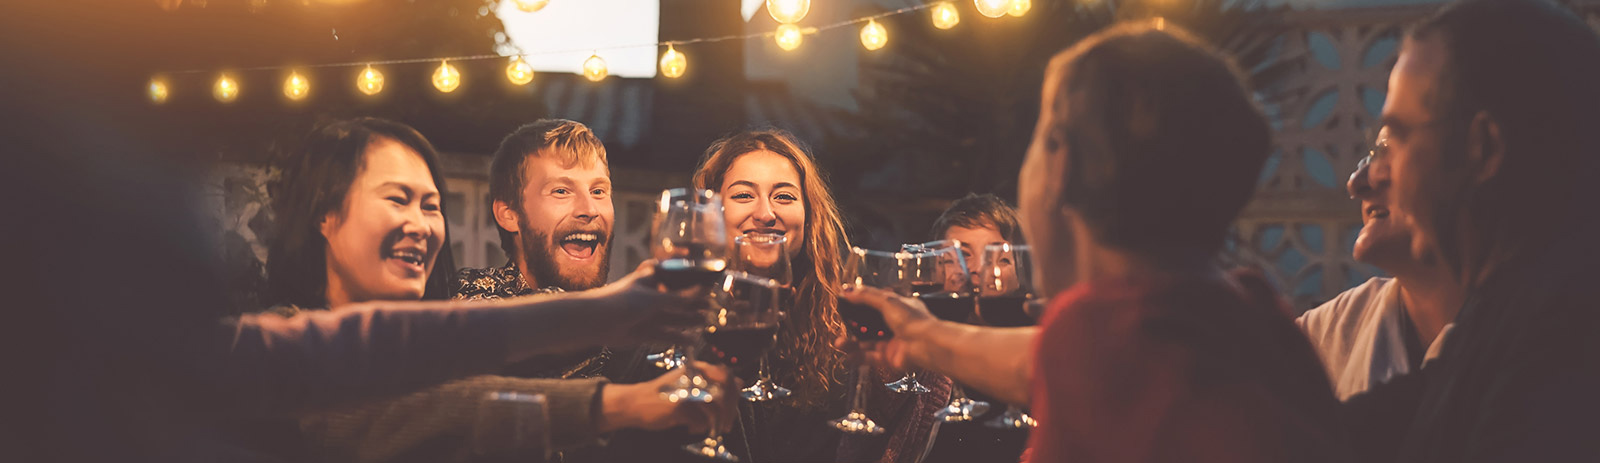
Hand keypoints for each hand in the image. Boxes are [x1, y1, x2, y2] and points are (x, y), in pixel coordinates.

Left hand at [579, 260, 709, 345]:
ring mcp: (646, 316)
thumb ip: (679, 298)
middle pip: (675, 301)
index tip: (705, 285)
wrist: (597, 322)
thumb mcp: (655, 297)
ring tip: (705, 323)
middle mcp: (649, 297)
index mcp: (650, 280)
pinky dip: (677, 337)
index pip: (673, 279)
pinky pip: (664, 335)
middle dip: (692, 305)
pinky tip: (691, 340)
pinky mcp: (643, 333)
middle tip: (710, 308)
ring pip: (671, 319)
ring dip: (687, 321)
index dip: (688, 282)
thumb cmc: (622, 301)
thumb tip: (701, 291)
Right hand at [597, 362, 737, 433]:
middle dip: (729, 413)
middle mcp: (693, 377)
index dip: (734, 392)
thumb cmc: (663, 393)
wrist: (635, 401)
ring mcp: (686, 392)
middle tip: (726, 424)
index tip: (734, 405)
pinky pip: (700, 421)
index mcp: (697, 369)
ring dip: (716, 423)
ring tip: (711, 429)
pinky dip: (699, 428)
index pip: (727, 376)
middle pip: (724, 394)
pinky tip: (692, 428)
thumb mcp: (687, 381)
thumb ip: (711, 381)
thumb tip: (738, 382)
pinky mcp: (679, 407)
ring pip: (714, 410)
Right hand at [834, 285, 938, 372]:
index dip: (861, 304)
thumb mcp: (888, 301)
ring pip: (868, 343)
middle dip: (853, 327)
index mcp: (899, 308)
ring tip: (839, 344)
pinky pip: (871, 357)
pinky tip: (848, 356)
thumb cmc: (915, 321)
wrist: (927, 345)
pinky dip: (859, 357)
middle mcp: (896, 325)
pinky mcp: (891, 358)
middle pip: (869, 325)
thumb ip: (866, 296)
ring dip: (853, 344)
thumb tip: (847, 290)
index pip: (876, 303)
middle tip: (841, 326)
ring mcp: (893, 342)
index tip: (846, 304)